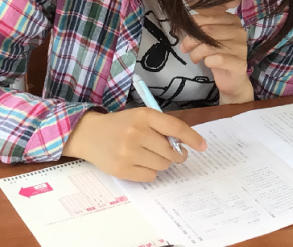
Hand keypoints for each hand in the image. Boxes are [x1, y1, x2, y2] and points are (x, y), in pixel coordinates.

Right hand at [62, 108, 206, 181]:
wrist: (89, 134)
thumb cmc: (120, 124)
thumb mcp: (141, 117)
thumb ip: (161, 127)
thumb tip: (184, 145)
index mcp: (144, 116)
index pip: (176, 128)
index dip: (192, 138)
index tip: (203, 146)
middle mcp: (137, 133)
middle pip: (171, 151)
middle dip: (176, 154)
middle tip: (173, 153)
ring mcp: (128, 152)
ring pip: (163, 165)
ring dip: (162, 163)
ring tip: (149, 155)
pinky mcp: (122, 169)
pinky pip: (150, 176)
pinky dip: (150, 172)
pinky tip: (139, 163)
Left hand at [181, 4, 252, 104]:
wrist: (232, 79)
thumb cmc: (219, 54)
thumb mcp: (210, 37)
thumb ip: (202, 25)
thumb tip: (186, 19)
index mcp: (232, 20)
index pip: (208, 15)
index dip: (193, 24)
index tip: (186, 33)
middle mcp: (239, 30)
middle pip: (207, 31)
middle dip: (190, 40)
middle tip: (184, 48)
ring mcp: (240, 47)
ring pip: (209, 46)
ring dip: (196, 53)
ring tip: (195, 58)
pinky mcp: (239, 62)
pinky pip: (216, 59)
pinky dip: (207, 62)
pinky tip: (208, 63)